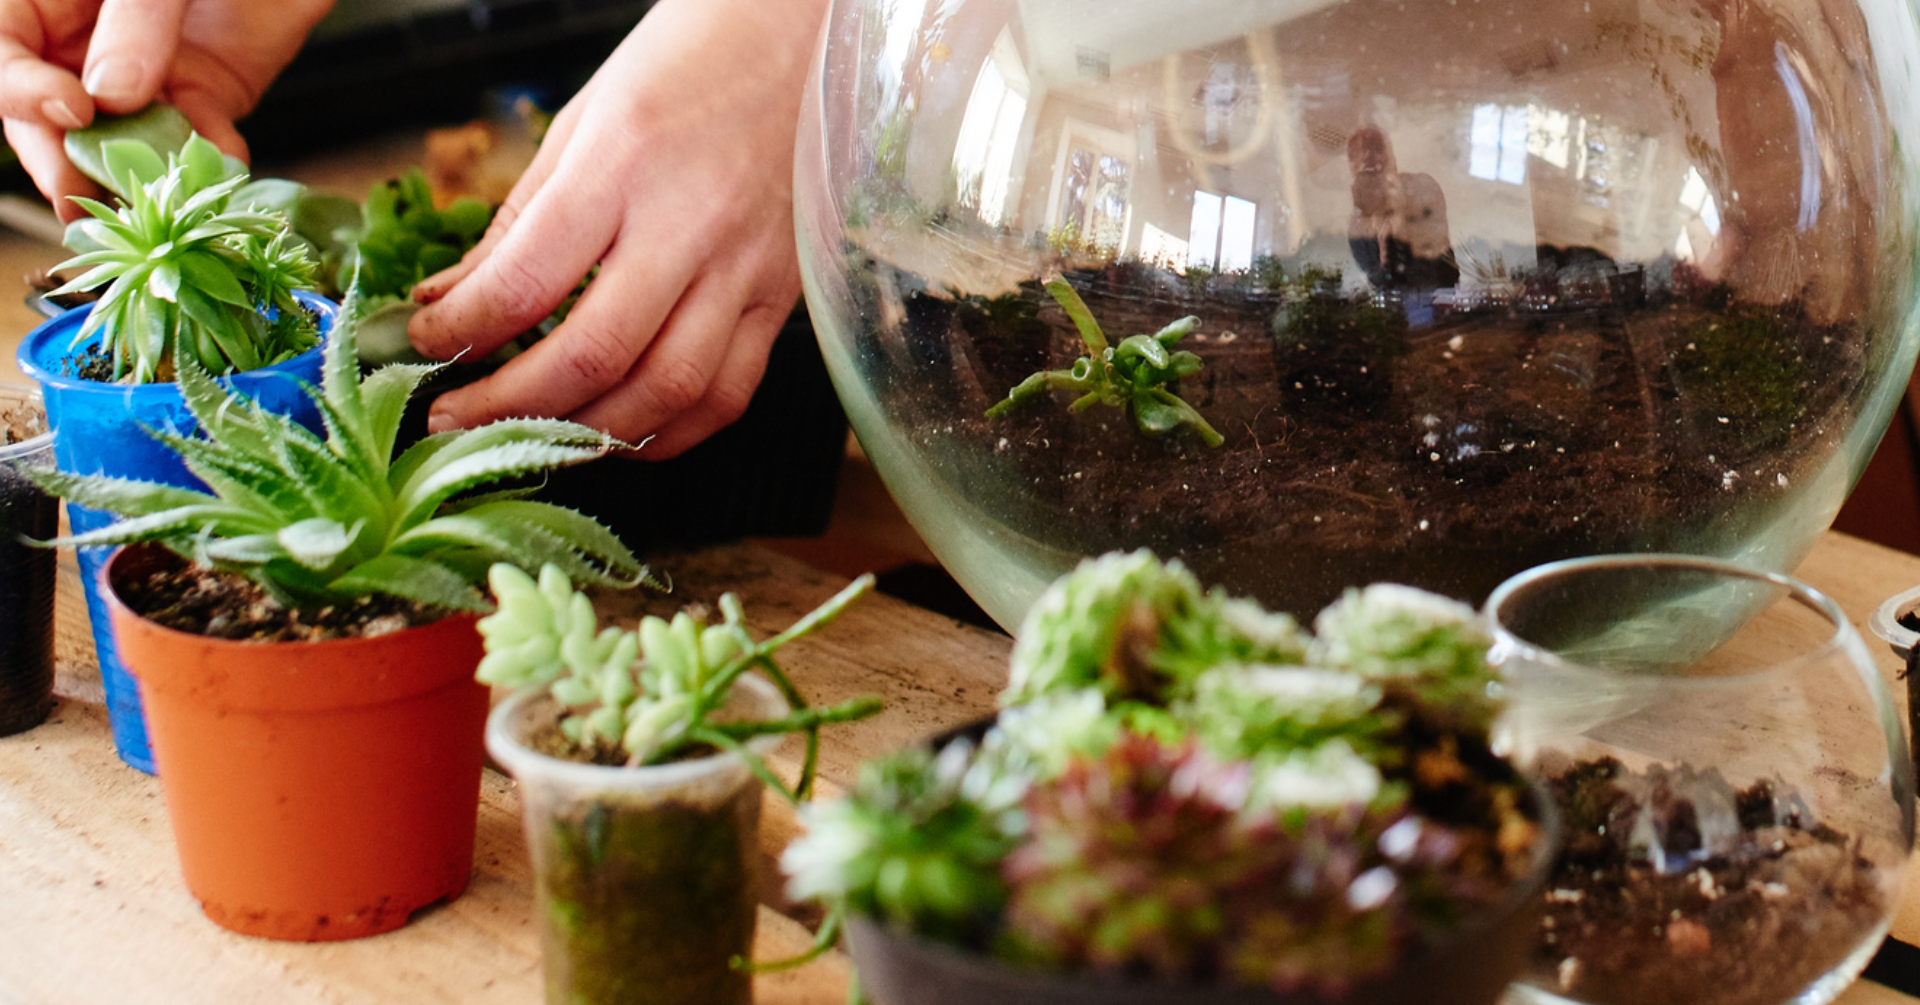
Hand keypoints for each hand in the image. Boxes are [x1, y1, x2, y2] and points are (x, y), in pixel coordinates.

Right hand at [0, 0, 331, 218]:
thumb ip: (136, 20)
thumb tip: (111, 96)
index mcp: (42, 2)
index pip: (3, 57)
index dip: (24, 92)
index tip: (72, 110)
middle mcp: (82, 44)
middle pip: (51, 117)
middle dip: (69, 160)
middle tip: (89, 196)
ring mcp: (142, 75)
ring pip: (123, 141)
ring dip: (143, 172)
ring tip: (161, 194)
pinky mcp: (204, 94)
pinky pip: (198, 137)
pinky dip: (211, 156)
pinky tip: (225, 161)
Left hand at [406, 0, 829, 458]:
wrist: (804, 36)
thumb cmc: (689, 60)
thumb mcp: (582, 117)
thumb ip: (517, 220)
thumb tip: (448, 297)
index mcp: (622, 163)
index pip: (524, 283)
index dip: (459, 331)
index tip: (424, 341)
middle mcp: (689, 224)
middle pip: (593, 356)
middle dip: (508, 404)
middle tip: (454, 415)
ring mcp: (745, 268)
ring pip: (665, 391)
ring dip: (588, 433)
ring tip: (534, 434)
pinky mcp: (783, 296)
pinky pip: (729, 393)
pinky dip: (671, 432)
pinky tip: (624, 432)